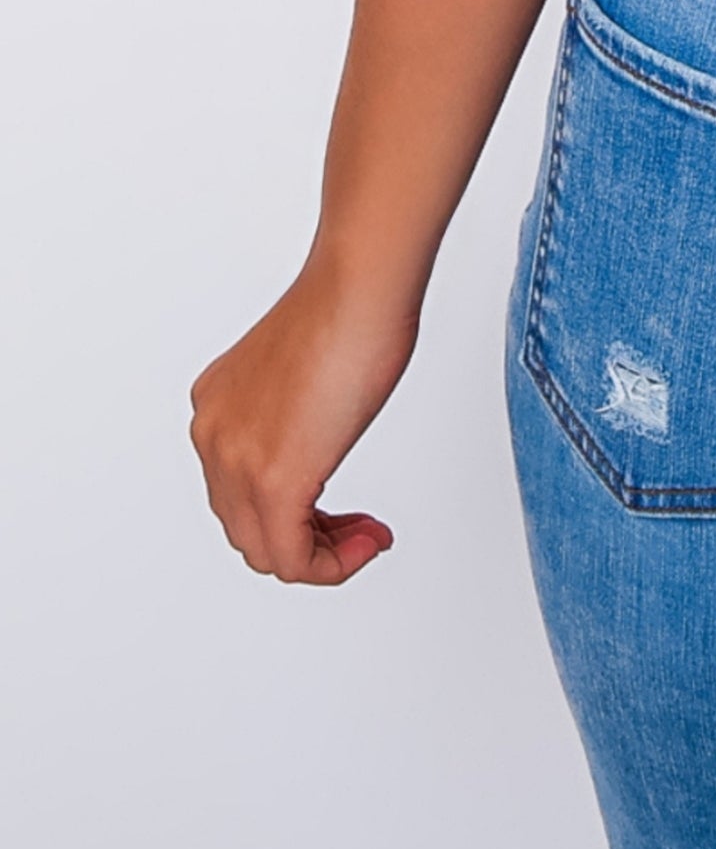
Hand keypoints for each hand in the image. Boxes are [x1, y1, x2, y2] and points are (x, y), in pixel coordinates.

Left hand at [190, 263, 415, 584]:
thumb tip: (322, 431)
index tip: (342, 505)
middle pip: (248, 528)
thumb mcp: (305, 370)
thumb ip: (296, 408)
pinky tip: (368, 541)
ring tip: (367, 537)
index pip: (238, 491)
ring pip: (266, 551)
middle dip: (309, 536)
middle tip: (359, 530)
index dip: (295, 508)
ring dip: (324, 555)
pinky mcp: (276, 482)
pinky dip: (332, 565)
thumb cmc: (351, 303)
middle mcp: (215, 436)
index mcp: (217, 408)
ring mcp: (237, 462)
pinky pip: (293, 560)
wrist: (359, 284)